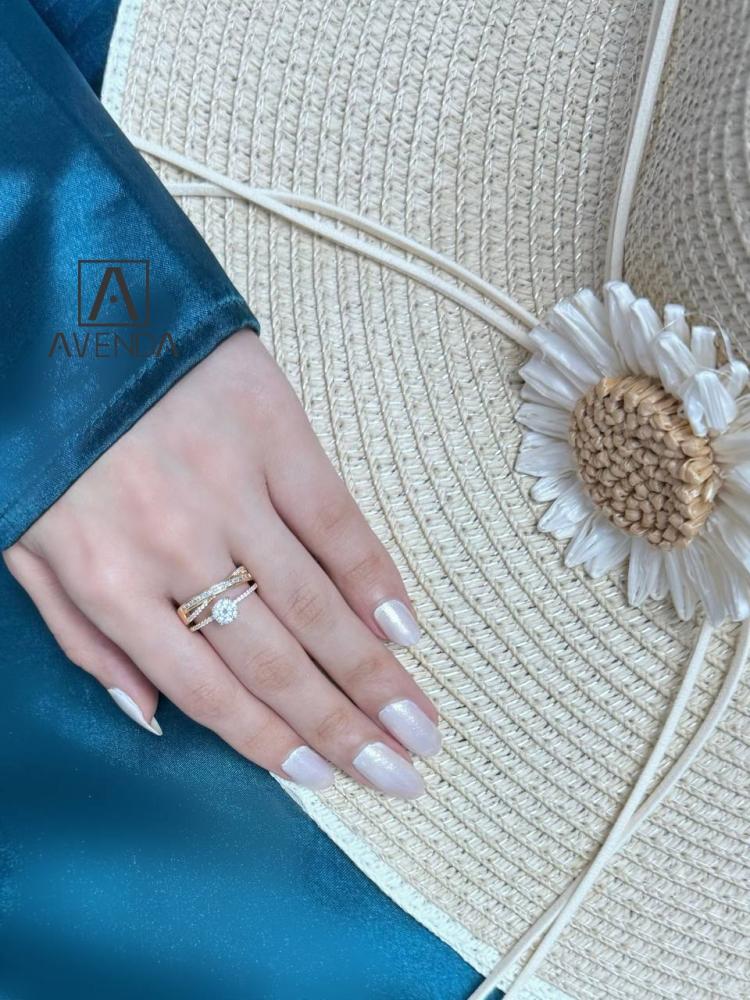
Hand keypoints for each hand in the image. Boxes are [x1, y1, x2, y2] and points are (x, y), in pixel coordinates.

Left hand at [4, 331, 440, 798]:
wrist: (65, 302)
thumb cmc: (41, 432)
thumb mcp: (24, 540)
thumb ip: (80, 635)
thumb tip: (146, 715)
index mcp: (108, 581)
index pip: (208, 690)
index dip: (272, 742)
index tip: (327, 778)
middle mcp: (177, 547)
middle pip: (277, 658)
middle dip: (345, 726)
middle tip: (405, 774)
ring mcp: (231, 487)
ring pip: (316, 602)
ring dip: (375, 672)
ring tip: (422, 723)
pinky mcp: (273, 430)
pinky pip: (336, 518)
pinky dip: (375, 577)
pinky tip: (406, 627)